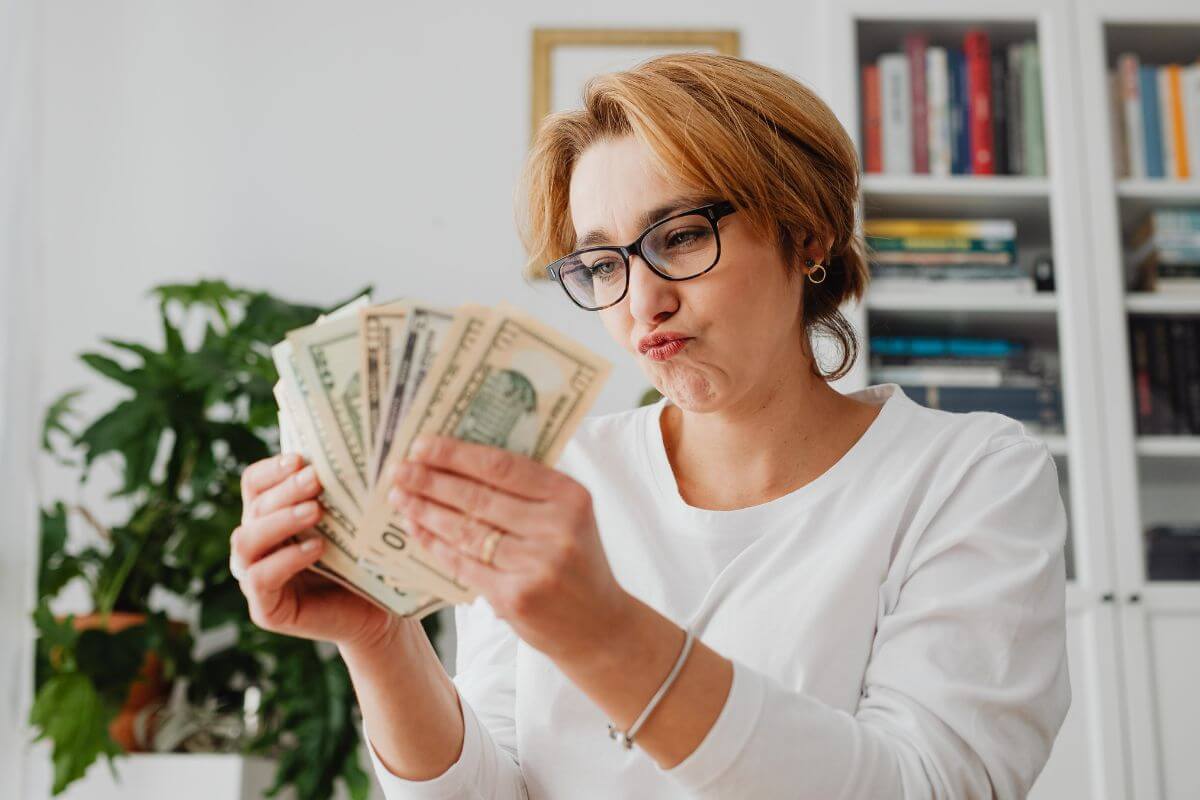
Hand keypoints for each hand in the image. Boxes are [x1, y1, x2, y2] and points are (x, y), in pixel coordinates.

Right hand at [233, 453, 399, 649]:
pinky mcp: (266, 609)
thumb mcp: (351, 522)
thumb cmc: (365, 561)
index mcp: (270, 517)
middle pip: (254, 506)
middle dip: (285, 490)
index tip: (301, 458)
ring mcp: (255, 578)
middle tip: (316, 480)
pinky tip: (316, 549)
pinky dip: (285, 560)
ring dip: (280, 520)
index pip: (255, 483)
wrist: (380, 613)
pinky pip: (260, 579)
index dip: (272, 468)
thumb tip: (350, 449)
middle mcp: (256, 544)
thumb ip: (340, 493)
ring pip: (247, 540)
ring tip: (315, 512)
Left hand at [387, 435, 632, 659]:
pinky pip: (463, 565)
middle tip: (398, 469)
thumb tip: (461, 459)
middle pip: (478, 497)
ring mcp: (536, 565)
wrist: (600, 626)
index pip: (502, 467)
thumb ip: (528, 491)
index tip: (422, 445)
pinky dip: (435, 546)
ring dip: (425, 511)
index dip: (456, 454)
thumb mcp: (568, 518)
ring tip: (399, 497)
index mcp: (571, 497)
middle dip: (430, 480)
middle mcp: (557, 528)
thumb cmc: (576, 562)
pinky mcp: (515, 598)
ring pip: (466, 531)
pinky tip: (416, 530)